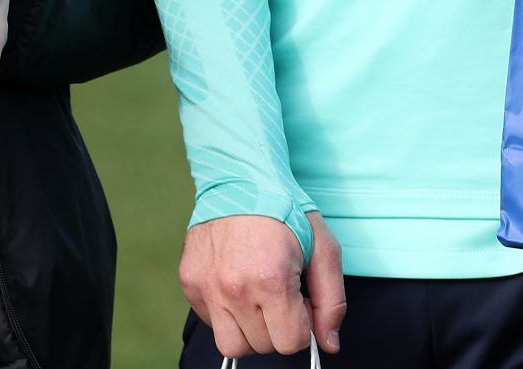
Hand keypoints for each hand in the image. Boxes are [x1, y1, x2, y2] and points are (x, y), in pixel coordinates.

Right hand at [180, 210, 343, 358]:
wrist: (239, 176)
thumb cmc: (285, 210)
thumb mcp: (324, 248)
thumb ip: (332, 302)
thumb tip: (329, 344)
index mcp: (271, 279)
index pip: (291, 342)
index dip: (302, 325)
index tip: (299, 300)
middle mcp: (234, 288)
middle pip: (264, 346)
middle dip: (278, 327)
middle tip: (280, 294)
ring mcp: (207, 287)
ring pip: (232, 344)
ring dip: (250, 330)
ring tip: (257, 298)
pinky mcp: (190, 282)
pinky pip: (211, 322)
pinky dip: (227, 313)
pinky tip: (238, 284)